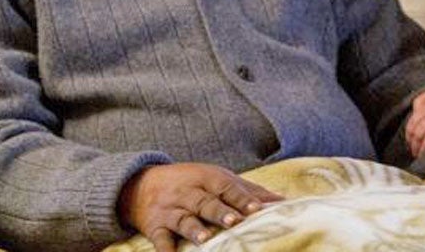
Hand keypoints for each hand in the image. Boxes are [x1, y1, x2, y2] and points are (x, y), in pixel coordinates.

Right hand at [117, 162, 281, 251]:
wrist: (142, 184)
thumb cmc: (191, 183)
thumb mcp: (217, 180)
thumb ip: (247, 191)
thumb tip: (282, 201)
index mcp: (207, 179)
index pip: (226, 187)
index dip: (241, 198)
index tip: (256, 210)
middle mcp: (188, 193)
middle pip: (205, 202)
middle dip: (219, 211)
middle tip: (234, 222)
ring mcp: (171, 210)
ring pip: (183, 219)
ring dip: (194, 229)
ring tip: (205, 238)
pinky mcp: (155, 227)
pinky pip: (159, 240)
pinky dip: (165, 250)